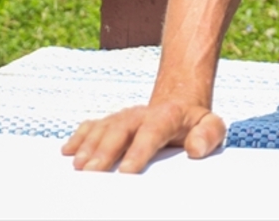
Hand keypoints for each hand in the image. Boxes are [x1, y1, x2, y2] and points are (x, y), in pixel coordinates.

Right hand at [61, 101, 225, 173]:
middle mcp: (140, 114)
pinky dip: (78, 138)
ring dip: (88, 147)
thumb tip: (195, 149)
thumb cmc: (194, 124)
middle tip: (92, 174)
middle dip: (105, 152)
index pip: (152, 131)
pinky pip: (91, 127)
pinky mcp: (110, 122)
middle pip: (120, 130)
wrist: (178, 104)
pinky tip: (66, 152)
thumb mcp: (211, 125)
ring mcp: (122, 117)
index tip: (127, 171)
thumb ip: (209, 135)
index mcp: (167, 116)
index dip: (139, 150)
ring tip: (77, 167)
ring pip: (102, 129)